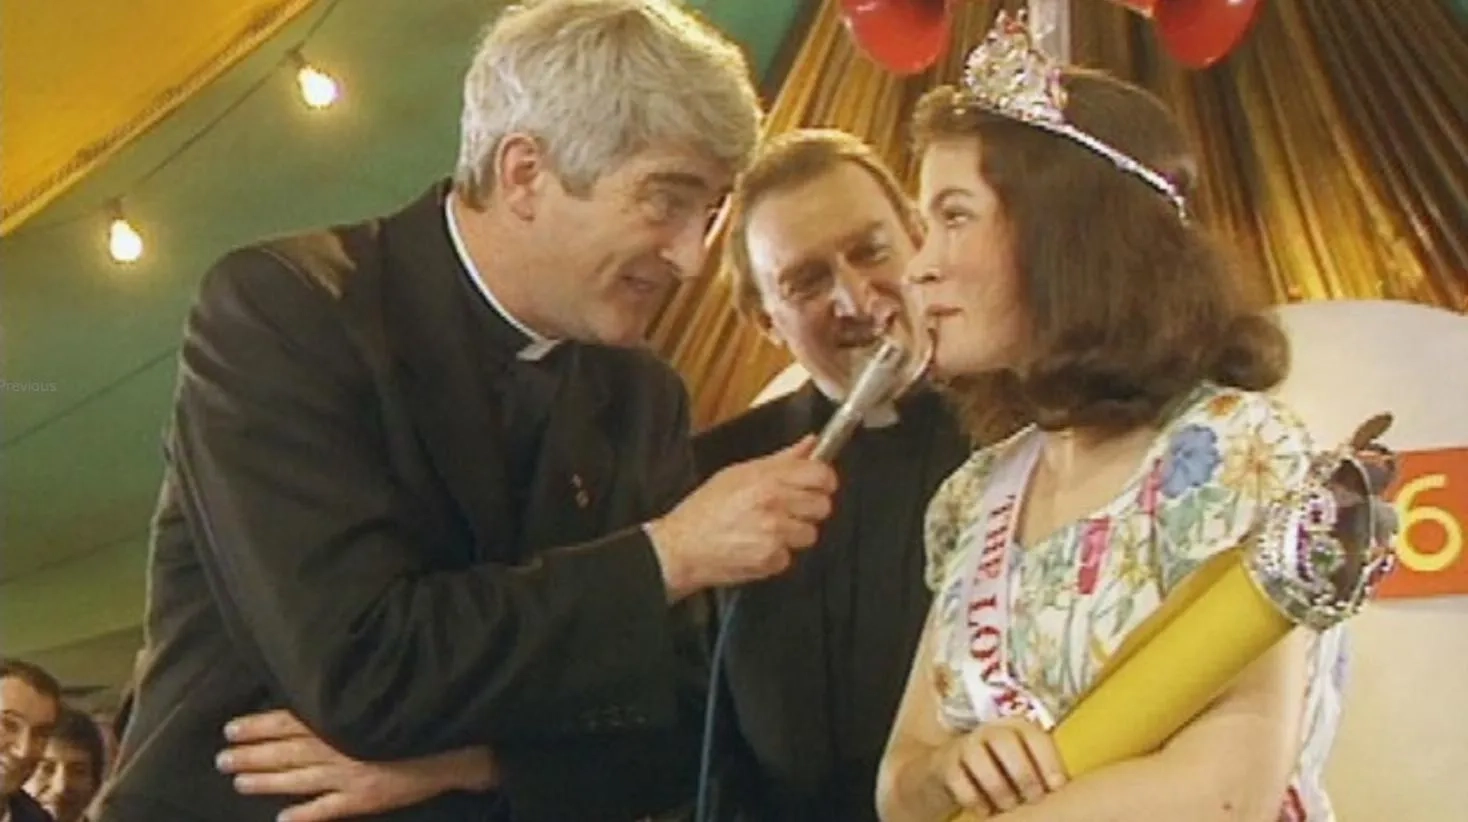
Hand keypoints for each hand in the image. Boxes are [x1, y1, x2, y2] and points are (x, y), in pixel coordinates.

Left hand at [217, 710, 496, 821]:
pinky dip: (302, 816)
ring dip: (265, 782)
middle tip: (220, 759)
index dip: (256, 726)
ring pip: (295, 781)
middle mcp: (335, 747)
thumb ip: (345, 696)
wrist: (452, 740)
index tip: (229, 728)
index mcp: (338, 719)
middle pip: (283, 752)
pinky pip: (326, 811)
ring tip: (238, 783)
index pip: (286, 721)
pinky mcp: (362, 799)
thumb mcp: (376, 693)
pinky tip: (282, 820)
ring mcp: (346, 776)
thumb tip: (316, 688)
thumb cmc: (414, 709)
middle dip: (250, 756)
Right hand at [648, 435, 836, 598]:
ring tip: (766, 530)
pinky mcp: (771, 560)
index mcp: (767, 479)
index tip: (820, 484)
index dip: (824, 480)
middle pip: (822, 506)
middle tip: (787, 509)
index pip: (821, 474)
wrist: (682, 546)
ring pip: (809, 534)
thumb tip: (810, 444)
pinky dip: (776, 555)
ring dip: (793, 534)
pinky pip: (790, 556)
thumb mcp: (739, 473)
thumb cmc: (706, 509)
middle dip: (808, 509)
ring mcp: (774, 534)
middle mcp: (774, 505)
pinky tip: (756, 546)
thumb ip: (780, 460)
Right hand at [934, 718, 1066, 816]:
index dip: (1048, 762)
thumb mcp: (1025, 766)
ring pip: (981, 762)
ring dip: (999, 790)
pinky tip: (985, 812)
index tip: (1057, 788)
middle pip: (1007, 745)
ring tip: (1009, 808)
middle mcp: (991, 731)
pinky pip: (959, 781)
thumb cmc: (1003, 773)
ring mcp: (965, 745)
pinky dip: (974, 800)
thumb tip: (1068, 792)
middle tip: (1032, 800)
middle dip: (1024, 776)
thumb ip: (1043, 771)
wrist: (953, 773)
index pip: (1035, 737)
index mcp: (1018, 728)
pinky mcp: (945, 764)